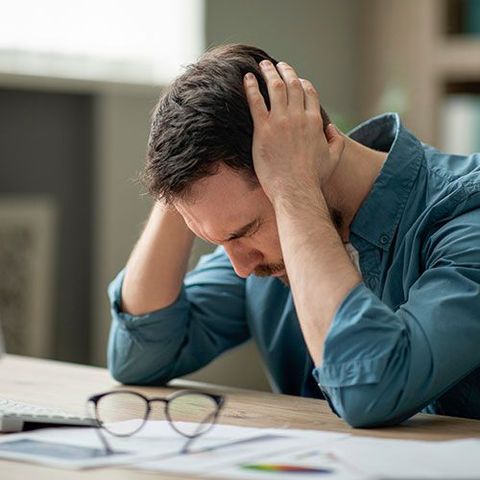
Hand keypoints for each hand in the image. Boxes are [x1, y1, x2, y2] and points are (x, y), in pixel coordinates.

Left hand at [244, 61, 344, 206]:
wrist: (296, 189)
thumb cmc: (314, 178)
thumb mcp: (333, 158)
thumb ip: (336, 141)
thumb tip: (332, 129)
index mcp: (315, 121)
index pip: (309, 93)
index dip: (302, 82)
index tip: (296, 79)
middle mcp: (299, 116)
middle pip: (292, 85)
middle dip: (285, 71)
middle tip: (277, 65)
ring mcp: (281, 121)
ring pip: (275, 87)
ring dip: (268, 72)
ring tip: (262, 65)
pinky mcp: (263, 129)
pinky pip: (255, 101)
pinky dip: (251, 87)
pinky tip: (247, 78)